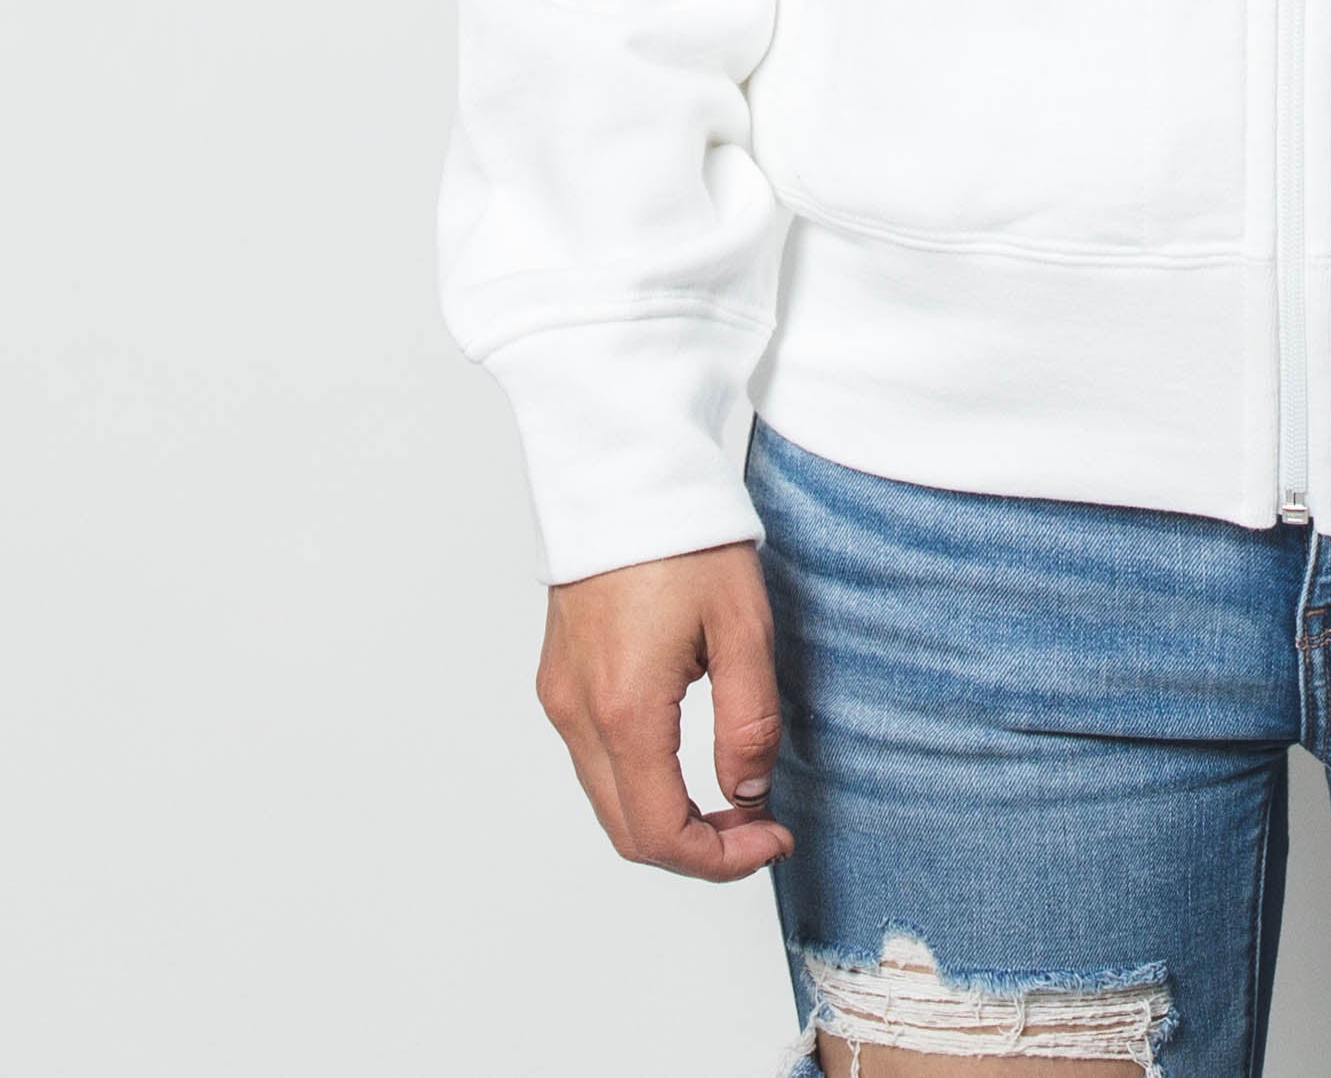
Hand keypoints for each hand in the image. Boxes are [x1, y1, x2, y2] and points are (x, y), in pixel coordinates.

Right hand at [535, 540, 791, 879]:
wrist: (622, 471)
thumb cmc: (685, 535)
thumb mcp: (743, 626)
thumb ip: (749, 720)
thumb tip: (750, 793)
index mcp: (625, 709)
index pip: (661, 834)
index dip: (721, 860)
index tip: (772, 839)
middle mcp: (579, 714)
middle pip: (628, 832)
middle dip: (698, 850)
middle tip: (759, 830)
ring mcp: (561, 697)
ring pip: (608, 801)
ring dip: (668, 819)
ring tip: (733, 799)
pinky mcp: (559, 679)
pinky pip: (594, 761)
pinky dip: (640, 784)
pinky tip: (687, 761)